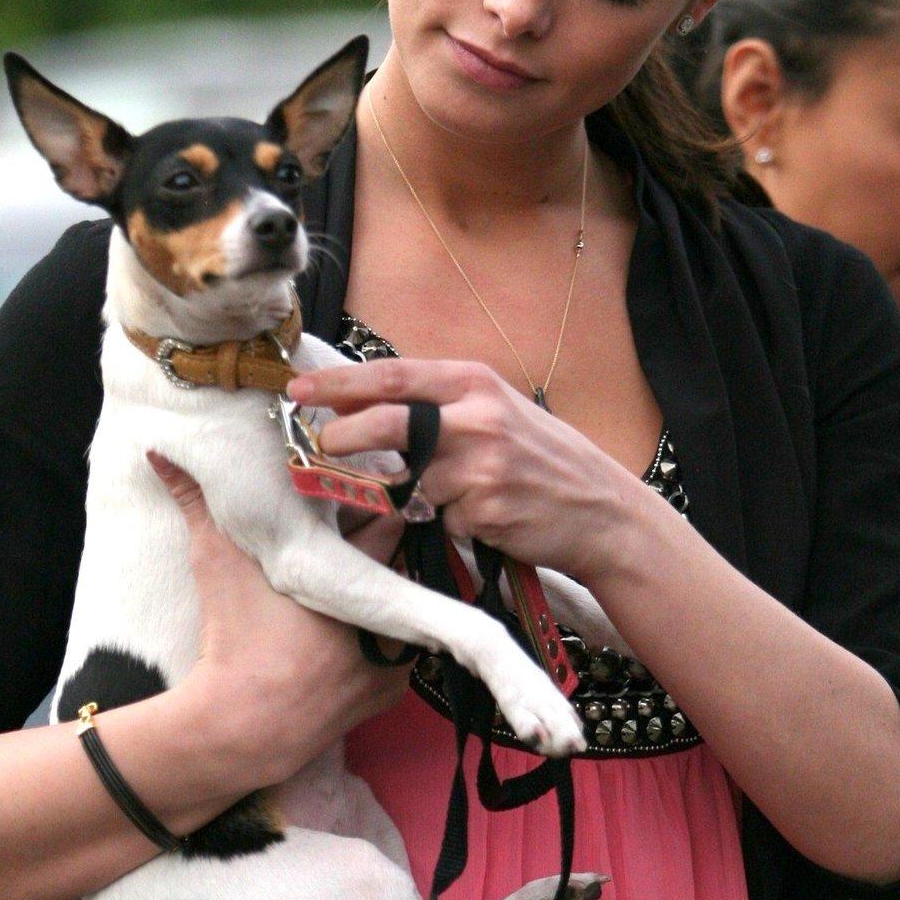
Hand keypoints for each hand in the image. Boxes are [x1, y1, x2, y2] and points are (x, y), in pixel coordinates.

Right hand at [147, 454, 412, 782]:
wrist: (241, 728)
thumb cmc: (232, 640)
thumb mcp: (216, 566)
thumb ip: (197, 504)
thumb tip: (160, 453)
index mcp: (352, 579)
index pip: (391, 520)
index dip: (374, 507)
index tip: (356, 501)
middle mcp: (384, 616)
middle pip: (401, 563)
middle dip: (378, 551)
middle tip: (349, 542)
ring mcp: (394, 658)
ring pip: (404, 608)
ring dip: (384, 595)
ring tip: (351, 588)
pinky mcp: (390, 693)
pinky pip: (400, 652)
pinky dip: (382, 641)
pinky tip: (353, 633)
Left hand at [286, 357, 639, 579]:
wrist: (601, 511)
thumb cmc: (541, 459)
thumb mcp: (493, 411)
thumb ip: (434, 406)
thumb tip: (357, 403)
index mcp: (474, 383)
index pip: (392, 375)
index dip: (338, 384)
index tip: (297, 390)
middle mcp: (477, 417)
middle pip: (387, 423)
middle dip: (345, 436)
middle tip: (323, 445)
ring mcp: (481, 466)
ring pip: (411, 481)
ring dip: (416, 495)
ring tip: (456, 495)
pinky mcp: (484, 510)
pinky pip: (441, 520)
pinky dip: (451, 523)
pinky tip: (487, 518)